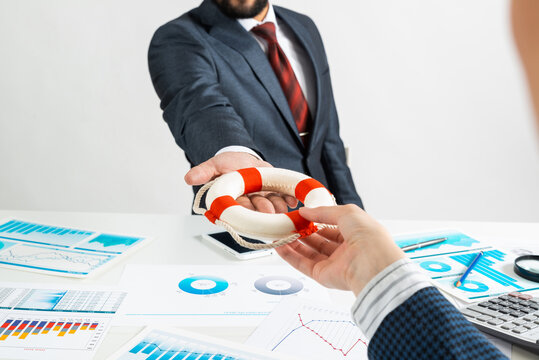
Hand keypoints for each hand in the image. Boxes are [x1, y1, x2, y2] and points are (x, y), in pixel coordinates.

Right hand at [184, 152, 297, 212]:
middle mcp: (249, 202)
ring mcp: (263, 199)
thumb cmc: (228, 164)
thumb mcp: (214, 165)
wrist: (244, 157)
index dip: (244, 208)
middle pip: (256, 209)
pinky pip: (284, 198)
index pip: (238, 207)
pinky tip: (293, 199)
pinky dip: (289, 199)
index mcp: (234, 200)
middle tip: (270, 210)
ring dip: (278, 206)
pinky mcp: (275, 193)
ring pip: (272, 205)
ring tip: (284, 205)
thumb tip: (188, 178)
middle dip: (263, 209)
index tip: (248, 205)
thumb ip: (203, 172)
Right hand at [275, 205, 404, 294]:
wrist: (372, 263)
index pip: (332, 227)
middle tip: (287, 224)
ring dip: (293, 243)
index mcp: (355, 235)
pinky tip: (280, 246)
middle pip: (318, 241)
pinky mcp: (323, 276)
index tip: (301, 215)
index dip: (316, 220)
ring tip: (279, 233)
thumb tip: (305, 211)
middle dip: (302, 232)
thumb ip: (323, 212)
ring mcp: (334, 264)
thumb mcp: (346, 212)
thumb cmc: (368, 236)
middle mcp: (345, 250)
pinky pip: (303, 264)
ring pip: (308, 253)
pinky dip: (290, 256)